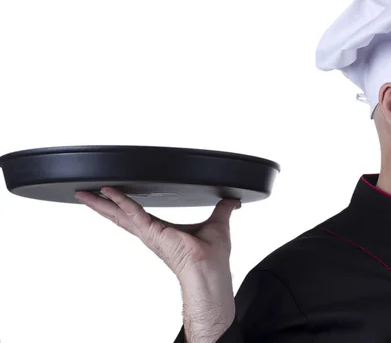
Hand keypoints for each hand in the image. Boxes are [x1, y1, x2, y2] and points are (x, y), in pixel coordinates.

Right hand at [73, 187, 240, 281]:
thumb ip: (223, 209)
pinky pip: (134, 213)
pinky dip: (122, 202)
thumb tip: (233, 200)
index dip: (121, 204)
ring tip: (84, 193)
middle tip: (84, 192)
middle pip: (119, 215)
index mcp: (162, 231)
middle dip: (101, 204)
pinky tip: (110, 192)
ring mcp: (149, 234)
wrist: (210, 272)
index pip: (136, 214)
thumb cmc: (213, 257)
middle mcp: (151, 233)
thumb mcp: (218, 224)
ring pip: (119, 214)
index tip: (109, 193)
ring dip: (102, 203)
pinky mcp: (153, 232)